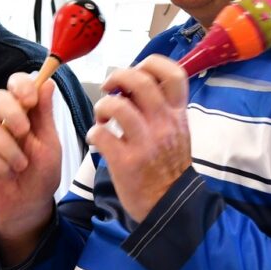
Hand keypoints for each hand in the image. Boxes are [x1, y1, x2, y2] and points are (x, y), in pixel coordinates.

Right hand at [0, 72, 63, 263]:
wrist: (30, 205)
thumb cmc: (41, 174)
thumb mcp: (50, 143)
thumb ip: (46, 114)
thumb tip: (48, 82)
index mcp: (21, 114)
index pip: (14, 85)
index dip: (21, 86)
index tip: (31, 99)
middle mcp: (0, 122)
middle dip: (13, 112)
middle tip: (24, 131)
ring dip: (12, 152)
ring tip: (21, 167)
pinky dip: (0, 166)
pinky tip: (6, 174)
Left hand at [91, 56, 189, 222]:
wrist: (170, 206)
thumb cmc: (168, 168)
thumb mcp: (177, 132)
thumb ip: (162, 109)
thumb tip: (134, 84)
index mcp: (178, 115)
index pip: (173, 74)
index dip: (151, 64)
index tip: (138, 70)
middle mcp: (164, 125)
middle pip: (139, 81)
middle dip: (117, 77)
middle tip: (108, 87)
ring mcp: (145, 143)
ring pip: (116, 106)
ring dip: (102, 106)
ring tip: (102, 117)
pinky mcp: (126, 162)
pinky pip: (101, 134)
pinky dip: (93, 133)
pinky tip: (97, 139)